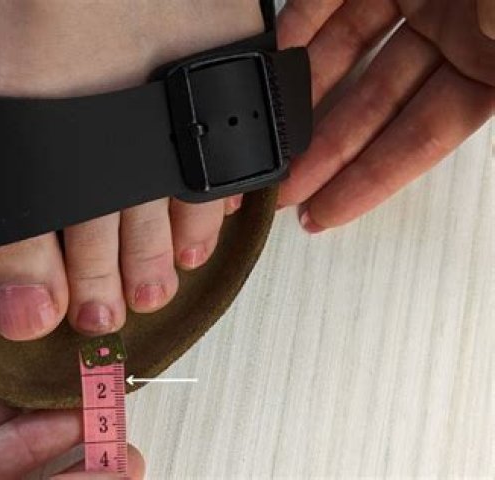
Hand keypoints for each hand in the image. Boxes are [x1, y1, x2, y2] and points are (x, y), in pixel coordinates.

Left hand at [277, 0, 494, 231]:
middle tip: (278, 186)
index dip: (368, 183)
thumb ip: (487, 88)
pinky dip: (299, 25)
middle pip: (371, 105)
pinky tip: (273, 58)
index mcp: (490, 65)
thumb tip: (443, 140)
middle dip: (322, 150)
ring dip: (301, 93)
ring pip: (344, 55)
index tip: (324, 215)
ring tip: (264, 131)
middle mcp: (450, 34)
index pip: (420, 140)